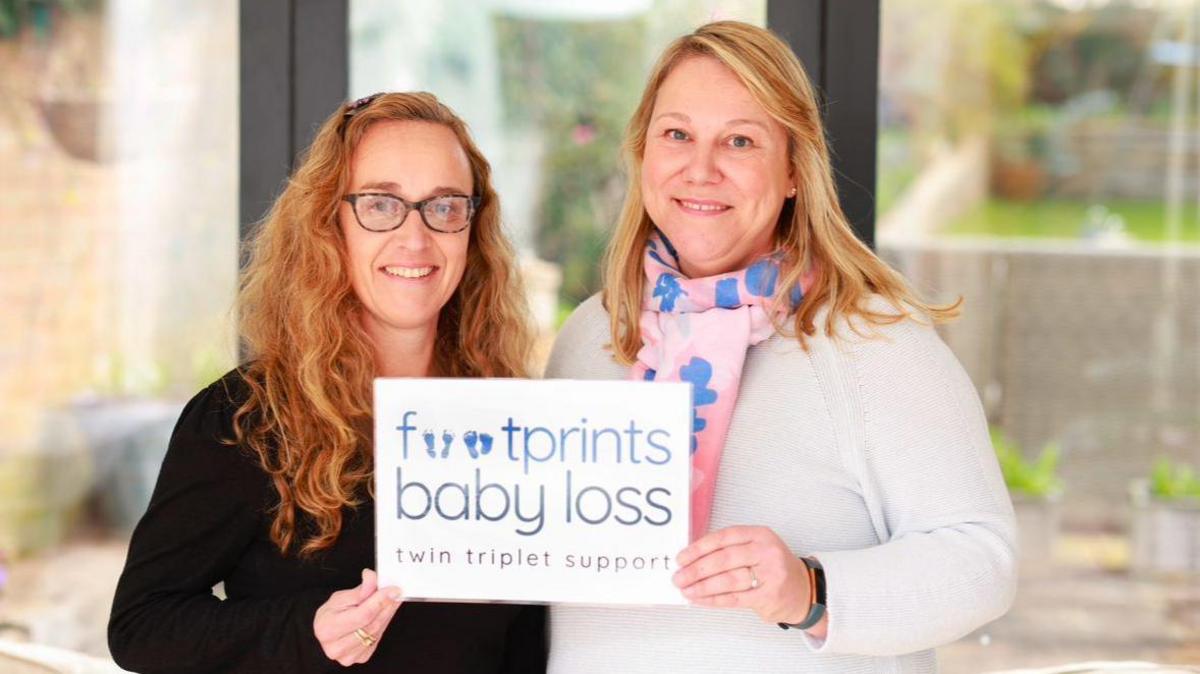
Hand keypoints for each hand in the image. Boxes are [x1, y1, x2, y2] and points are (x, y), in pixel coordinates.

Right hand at [313, 569, 403, 665]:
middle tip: (397, 592)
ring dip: (388, 613)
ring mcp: (349, 656)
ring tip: (392, 599)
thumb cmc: (332, 614)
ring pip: (378, 631)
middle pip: (372, 625)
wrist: (328, 630)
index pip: (362, 615)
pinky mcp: (361, 658)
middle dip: (387, 606)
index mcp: (327, 628)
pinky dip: (383, 623)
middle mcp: (336, 647)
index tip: (393, 589)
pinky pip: (378, 638)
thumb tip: (373, 578)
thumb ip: (360, 590)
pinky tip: (383, 613)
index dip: (380, 601)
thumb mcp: (340, 597)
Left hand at [673, 525, 811, 624]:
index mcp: (759, 534)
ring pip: (728, 580)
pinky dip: (713, 600)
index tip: (681, 558)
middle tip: (679, 577)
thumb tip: (692, 557)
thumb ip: (730, 548)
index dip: (699, 548)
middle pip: (724, 559)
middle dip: (696, 569)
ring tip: (686, 590)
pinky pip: (734, 598)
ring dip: (702, 586)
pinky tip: (700, 600)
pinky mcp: (769, 596)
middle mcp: (766, 551)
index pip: (723, 537)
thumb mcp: (756, 547)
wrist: (803, 589)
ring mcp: (770, 574)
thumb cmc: (772, 567)